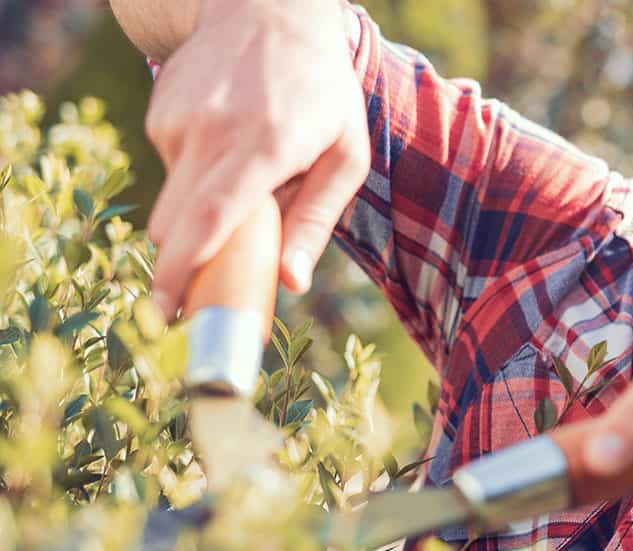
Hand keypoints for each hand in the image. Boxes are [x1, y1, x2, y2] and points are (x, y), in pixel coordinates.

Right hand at [143, 0, 368, 315]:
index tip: (166, 309)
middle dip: (180, 266)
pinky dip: (196, 180)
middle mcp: (212, 132)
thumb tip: (290, 282)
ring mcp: (177, 120)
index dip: (184, 268)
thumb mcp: (346, 155)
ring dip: (200, 217)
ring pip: (172, 203)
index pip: (212, 217)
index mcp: (265, 145)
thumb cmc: (321, 93)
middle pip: (176, 223)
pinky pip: (171, 172)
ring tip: (245, 181)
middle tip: (195, 298)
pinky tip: (227, 145)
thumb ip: (317, 220)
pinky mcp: (158, 114)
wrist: (266, 13)